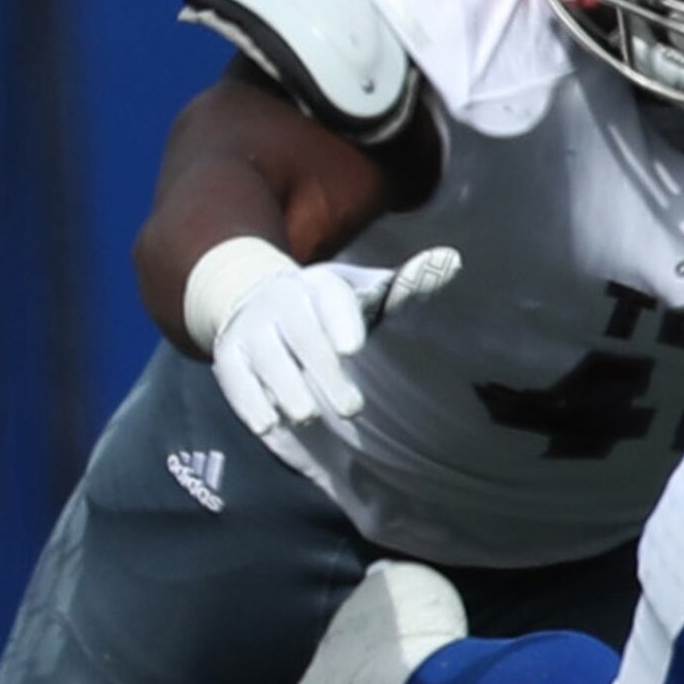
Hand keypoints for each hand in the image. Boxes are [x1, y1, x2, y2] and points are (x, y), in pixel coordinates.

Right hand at [210, 248, 463, 438]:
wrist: (254, 300)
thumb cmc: (328, 309)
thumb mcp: (366, 294)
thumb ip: (406, 287)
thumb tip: (453, 260)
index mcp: (319, 285)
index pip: (330, 297)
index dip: (340, 321)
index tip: (354, 348)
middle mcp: (282, 302)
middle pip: (301, 333)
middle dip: (324, 370)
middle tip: (353, 409)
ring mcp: (252, 329)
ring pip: (268, 358)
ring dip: (287, 388)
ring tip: (309, 416)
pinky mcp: (230, 357)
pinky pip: (235, 379)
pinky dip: (250, 402)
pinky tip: (269, 424)